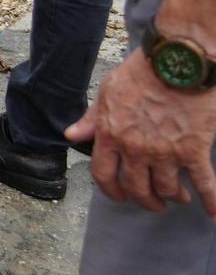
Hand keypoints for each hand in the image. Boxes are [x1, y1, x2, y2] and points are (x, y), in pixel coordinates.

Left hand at [67, 48, 215, 214]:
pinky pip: (203, 184)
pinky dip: (210, 200)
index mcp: (111, 135)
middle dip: (145, 200)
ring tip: (179, 197)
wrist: (178, 62)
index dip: (110, 190)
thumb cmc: (142, 73)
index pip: (103, 174)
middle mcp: (135, 149)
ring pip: (167, 189)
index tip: (120, 197)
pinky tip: (213, 212)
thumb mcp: (108, 92)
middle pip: (136, 188)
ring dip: (174, 197)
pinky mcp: (193, 150)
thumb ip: (92, 119)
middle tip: (154, 203)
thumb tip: (72, 136)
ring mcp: (165, 152)